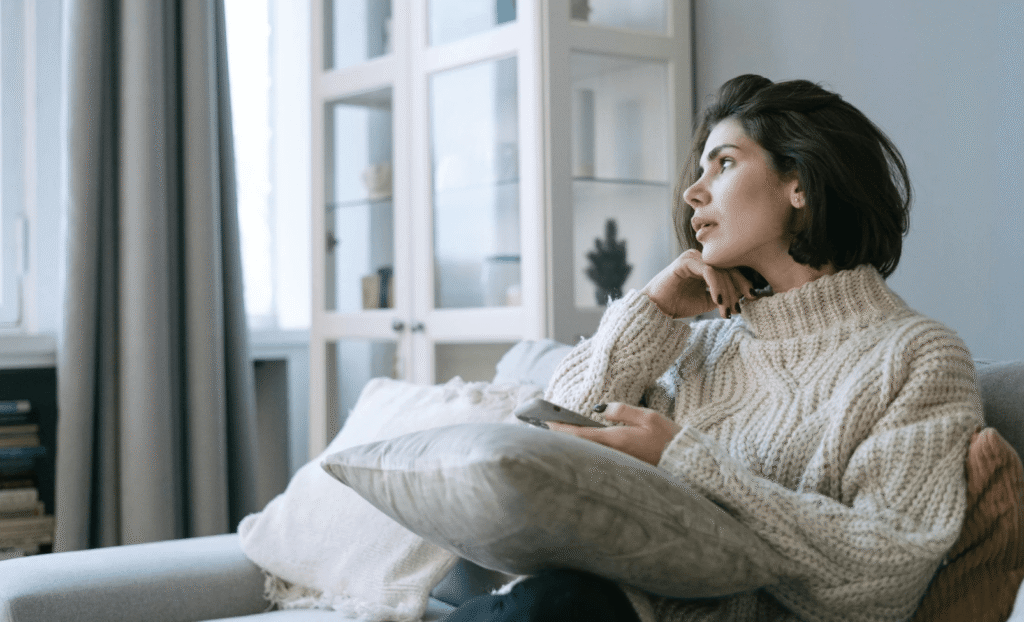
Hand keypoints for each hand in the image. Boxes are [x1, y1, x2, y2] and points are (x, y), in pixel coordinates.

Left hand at [547, 403, 681, 465]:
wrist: (686, 462)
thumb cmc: (669, 438)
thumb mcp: (648, 417)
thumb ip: (622, 411)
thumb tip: (599, 408)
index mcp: (616, 440)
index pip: (580, 434)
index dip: (561, 428)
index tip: (545, 421)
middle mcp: (613, 455)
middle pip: (579, 446)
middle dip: (561, 437)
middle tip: (542, 427)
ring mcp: (617, 463)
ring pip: (587, 453)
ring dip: (572, 443)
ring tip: (557, 434)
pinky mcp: (623, 468)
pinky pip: (598, 458)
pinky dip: (586, 450)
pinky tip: (581, 444)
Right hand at [641, 249, 758, 318]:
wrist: (655, 309)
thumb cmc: (679, 305)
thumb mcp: (708, 301)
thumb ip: (725, 295)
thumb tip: (747, 295)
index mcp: (706, 264)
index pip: (731, 269)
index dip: (743, 282)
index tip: (753, 298)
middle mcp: (700, 257)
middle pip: (728, 267)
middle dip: (738, 288)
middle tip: (740, 307)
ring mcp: (692, 257)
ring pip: (720, 270)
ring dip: (727, 292)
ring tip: (726, 310)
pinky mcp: (685, 262)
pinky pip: (708, 271)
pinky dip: (716, 286)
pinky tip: (718, 300)